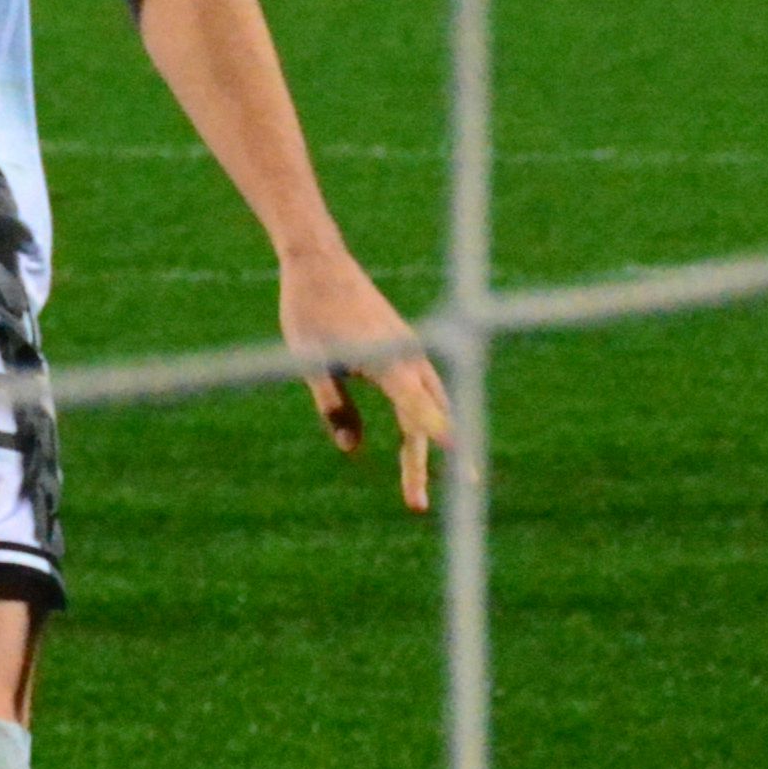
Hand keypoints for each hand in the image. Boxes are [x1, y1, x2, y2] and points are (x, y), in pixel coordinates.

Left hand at [278, 243, 451, 515]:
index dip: (436, 434)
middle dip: (431, 461)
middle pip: (429, 418)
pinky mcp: (406, 347)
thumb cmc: (309, 311)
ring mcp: (412, 352)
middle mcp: (409, 358)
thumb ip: (333, 405)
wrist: (321, 262)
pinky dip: (430, 416)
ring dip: (436, 439)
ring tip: (438, 481)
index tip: (458, 455)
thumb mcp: (311, 363)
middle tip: (418, 506)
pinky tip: (423, 435)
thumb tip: (352, 449)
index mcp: (386, 362)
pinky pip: (426, 390)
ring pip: (435, 403)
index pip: (416, 409)